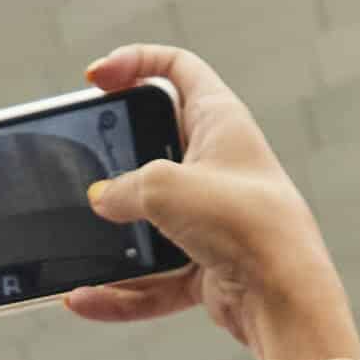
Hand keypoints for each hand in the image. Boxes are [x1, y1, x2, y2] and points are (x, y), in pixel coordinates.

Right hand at [63, 43, 351, 359]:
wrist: (284, 297)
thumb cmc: (244, 225)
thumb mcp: (164, 186)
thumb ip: (122, 186)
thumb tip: (102, 201)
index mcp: (220, 122)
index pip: (178, 69)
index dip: (136, 62)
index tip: (96, 78)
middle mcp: (218, 165)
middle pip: (155, 144)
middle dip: (115, 156)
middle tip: (83, 162)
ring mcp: (212, 217)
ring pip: (149, 218)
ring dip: (113, 233)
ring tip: (76, 238)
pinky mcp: (207, 263)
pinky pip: (152, 274)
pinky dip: (120, 289)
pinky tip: (86, 297)